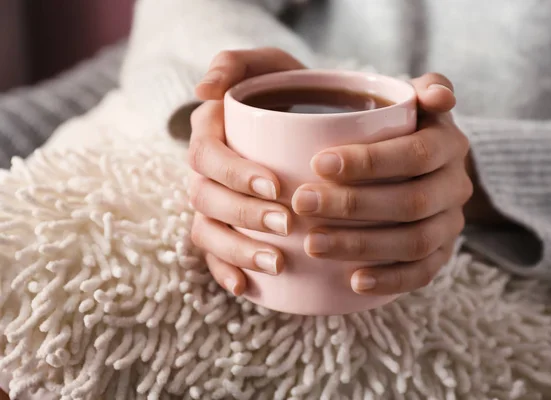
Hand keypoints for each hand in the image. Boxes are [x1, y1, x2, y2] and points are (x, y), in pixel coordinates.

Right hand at [188, 48, 304, 294]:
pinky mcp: (222, 226)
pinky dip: (224, 271)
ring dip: (236, 249)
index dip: (235, 173)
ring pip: (207, 230)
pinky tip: (245, 287)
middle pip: (206, 197)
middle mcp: (205, 170)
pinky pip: (211, 254)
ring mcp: (211, 201)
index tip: (276, 186)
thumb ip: (236, 63)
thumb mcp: (269, 66)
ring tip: (275, 263)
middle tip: (285, 225)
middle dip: (244, 214)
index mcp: (211, 131)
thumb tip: (203, 90)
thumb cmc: (289, 93)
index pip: (208, 154)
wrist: (304, 120)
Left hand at [292, 73, 471, 294]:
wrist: (419, 165)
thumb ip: (423, 90)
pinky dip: (389, 281)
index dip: (370, 161)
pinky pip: (422, 274)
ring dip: (362, 245)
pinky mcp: (441, 254)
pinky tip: (353, 282)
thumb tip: (440, 95)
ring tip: (313, 244)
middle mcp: (455, 185)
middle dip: (353, 205)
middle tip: (302, 203)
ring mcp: (450, 223)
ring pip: (414, 242)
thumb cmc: (397, 130)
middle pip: (411, 202)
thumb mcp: (410, 102)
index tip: (318, 163)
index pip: (415, 154)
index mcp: (447, 144)